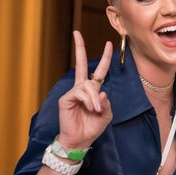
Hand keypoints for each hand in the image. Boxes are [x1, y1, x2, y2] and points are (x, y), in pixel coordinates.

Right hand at [56, 31, 113, 150]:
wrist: (80, 141)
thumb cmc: (91, 128)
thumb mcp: (107, 115)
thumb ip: (107, 102)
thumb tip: (101, 91)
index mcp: (92, 90)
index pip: (99, 71)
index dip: (105, 58)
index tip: (109, 44)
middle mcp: (82, 88)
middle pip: (81, 63)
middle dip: (80, 48)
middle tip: (77, 33)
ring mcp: (73, 92)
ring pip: (88, 85)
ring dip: (94, 99)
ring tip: (96, 111)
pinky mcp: (66, 99)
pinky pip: (80, 93)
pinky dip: (88, 101)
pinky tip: (90, 109)